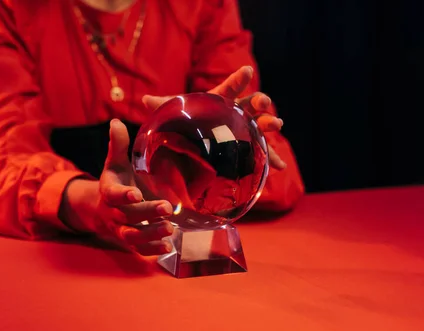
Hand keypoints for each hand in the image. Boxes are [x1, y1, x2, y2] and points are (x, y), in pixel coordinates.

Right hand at [60, 119, 174, 255]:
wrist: (102, 210)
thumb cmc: (116, 181)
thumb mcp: (115, 163)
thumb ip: (118, 145)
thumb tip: (115, 122)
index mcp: (108, 191)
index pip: (112, 194)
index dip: (123, 195)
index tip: (135, 193)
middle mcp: (113, 213)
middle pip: (128, 215)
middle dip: (147, 212)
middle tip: (167, 208)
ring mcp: (121, 229)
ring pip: (133, 235)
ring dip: (151, 233)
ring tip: (170, 229)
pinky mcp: (131, 242)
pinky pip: (139, 249)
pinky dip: (153, 250)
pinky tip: (169, 248)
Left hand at [142, 66, 286, 169]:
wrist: (200, 137)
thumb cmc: (191, 120)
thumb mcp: (177, 114)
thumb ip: (164, 106)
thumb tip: (144, 100)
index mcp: (222, 100)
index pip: (230, 87)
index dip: (238, 79)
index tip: (246, 70)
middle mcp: (238, 112)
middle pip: (252, 104)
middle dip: (260, 101)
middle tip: (263, 101)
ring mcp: (247, 128)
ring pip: (261, 125)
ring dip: (270, 124)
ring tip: (277, 124)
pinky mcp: (250, 146)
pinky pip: (263, 152)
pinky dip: (272, 159)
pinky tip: (279, 168)